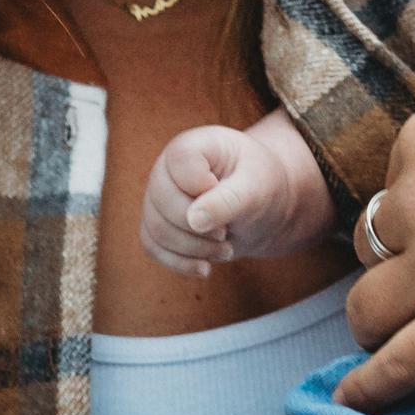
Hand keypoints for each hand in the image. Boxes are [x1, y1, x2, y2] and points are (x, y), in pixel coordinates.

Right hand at [140, 110, 334, 276]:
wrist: (262, 206)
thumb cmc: (261, 185)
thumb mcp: (256, 188)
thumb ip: (227, 200)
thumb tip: (193, 221)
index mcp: (192, 146)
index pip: (180, 164)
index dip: (203, 188)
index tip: (231, 195)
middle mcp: (166, 169)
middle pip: (163, 203)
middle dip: (199, 228)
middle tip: (227, 234)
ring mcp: (157, 198)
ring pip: (156, 230)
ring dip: (194, 249)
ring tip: (226, 248)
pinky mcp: (157, 224)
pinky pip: (152, 247)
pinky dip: (180, 263)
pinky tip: (206, 268)